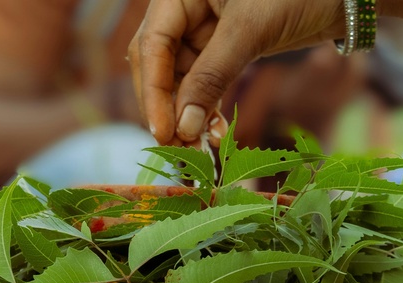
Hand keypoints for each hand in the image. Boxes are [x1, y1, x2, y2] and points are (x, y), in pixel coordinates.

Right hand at [128, 0, 346, 145]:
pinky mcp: (224, 47)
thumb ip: (212, 75)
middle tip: (178, 148)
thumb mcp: (250, 30)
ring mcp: (204, 28)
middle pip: (159, 65)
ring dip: (189, 115)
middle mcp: (186, 8)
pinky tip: (216, 132)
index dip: (153, 91)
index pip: (151, 45)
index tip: (162, 131)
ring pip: (181, 79)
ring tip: (200, 148)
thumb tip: (183, 127)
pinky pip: (205, 82)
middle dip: (168, 108)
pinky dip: (208, 108)